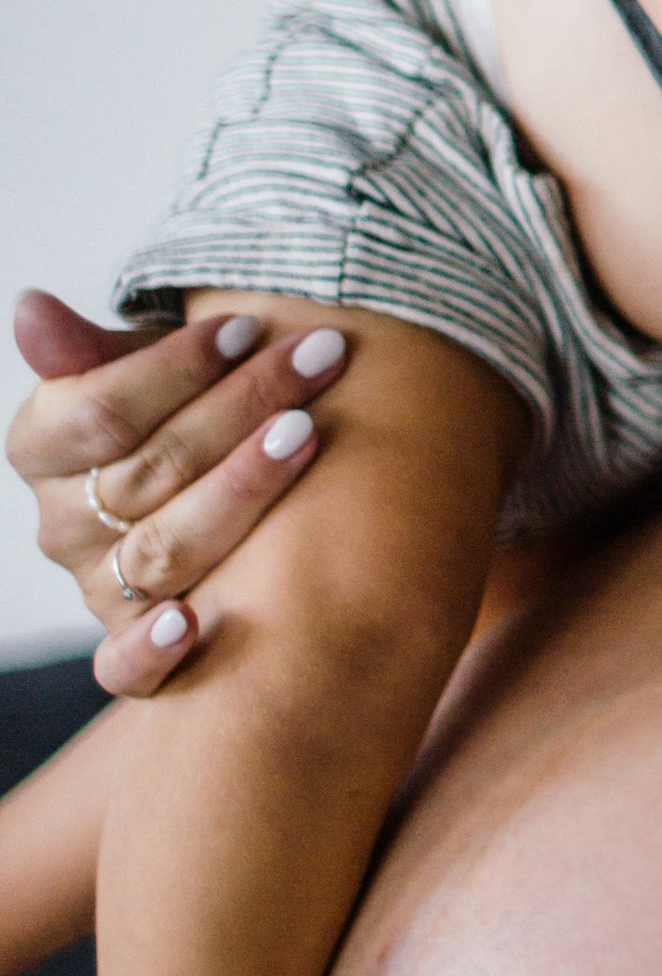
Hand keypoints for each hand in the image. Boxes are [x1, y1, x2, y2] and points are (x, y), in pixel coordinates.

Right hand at [9, 295, 337, 693]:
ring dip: (239, 490)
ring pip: (164, 548)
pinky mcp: (131, 647)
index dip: (174, 367)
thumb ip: (88, 350)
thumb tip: (30, 308)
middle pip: (150, 470)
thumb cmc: (181, 412)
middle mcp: (62, 524)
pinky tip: (193, 626)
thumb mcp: (137, 370)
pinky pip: (124, 668)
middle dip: (240, 407)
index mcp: (42, 447)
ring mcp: (99, 588)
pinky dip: (152, 652)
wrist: (209, 485)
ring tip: (306, 434)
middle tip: (318, 359)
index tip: (247, 328)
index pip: (102, 410)